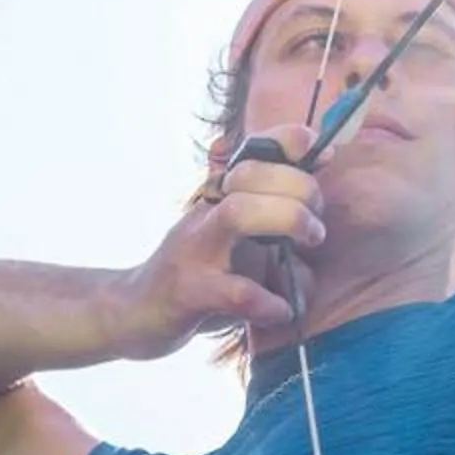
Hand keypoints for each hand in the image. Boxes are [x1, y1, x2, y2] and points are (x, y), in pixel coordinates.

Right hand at [113, 125, 324, 358]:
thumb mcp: (232, 234)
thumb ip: (273, 209)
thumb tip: (322, 171)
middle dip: (298, 188)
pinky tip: (283, 310)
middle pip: (250, 174)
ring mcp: (194, 251)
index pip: (252, 151)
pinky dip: (269, 301)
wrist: (132, 314)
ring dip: (286, 220)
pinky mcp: (189, 293)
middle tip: (317, 225)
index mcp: (217, 198)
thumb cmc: (197, 273)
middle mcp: (205, 214)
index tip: (320, 147)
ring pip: (238, 213)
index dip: (287, 141)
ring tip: (309, 243)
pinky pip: (237, 292)